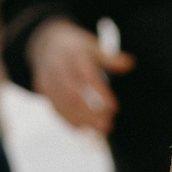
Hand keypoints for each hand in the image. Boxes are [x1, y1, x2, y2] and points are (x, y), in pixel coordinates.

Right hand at [29, 18, 131, 135]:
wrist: (46, 42)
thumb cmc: (77, 48)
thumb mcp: (94, 47)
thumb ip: (111, 58)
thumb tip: (130, 63)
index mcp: (75, 55)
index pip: (88, 77)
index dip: (101, 94)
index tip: (114, 108)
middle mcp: (59, 67)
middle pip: (72, 94)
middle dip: (88, 113)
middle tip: (106, 126)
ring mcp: (48, 78)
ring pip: (61, 104)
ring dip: (79, 120)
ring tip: (97, 129)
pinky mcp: (41, 88)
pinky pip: (54, 107)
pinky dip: (68, 119)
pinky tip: (82, 127)